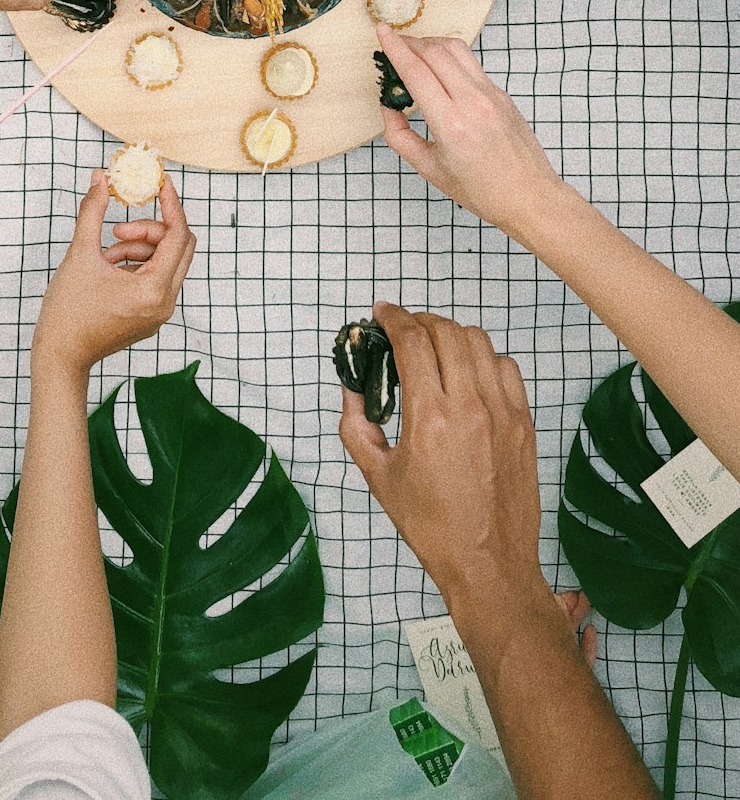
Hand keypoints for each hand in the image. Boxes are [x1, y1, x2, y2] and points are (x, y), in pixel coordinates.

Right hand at [32, 170, 195, 374]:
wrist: (59, 357)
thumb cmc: (67, 311)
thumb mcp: (80, 255)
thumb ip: (92, 211)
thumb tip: (100, 176)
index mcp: (153, 290)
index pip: (178, 235)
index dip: (171, 205)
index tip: (160, 183)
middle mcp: (164, 304)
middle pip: (178, 247)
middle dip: (149, 229)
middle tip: (117, 228)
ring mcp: (159, 312)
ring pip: (164, 261)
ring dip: (138, 247)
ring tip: (104, 254)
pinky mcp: (150, 316)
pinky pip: (154, 277)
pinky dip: (135, 264)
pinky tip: (107, 267)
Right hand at [339, 305, 548, 618]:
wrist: (488, 564)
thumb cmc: (430, 525)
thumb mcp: (378, 478)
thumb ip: (356, 426)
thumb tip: (351, 386)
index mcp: (430, 418)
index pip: (413, 341)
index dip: (394, 318)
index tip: (382, 312)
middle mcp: (470, 406)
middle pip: (447, 332)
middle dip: (420, 321)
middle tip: (405, 329)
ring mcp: (504, 413)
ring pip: (479, 343)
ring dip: (452, 335)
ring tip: (436, 347)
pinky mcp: (525, 424)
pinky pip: (507, 368)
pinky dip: (485, 359)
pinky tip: (471, 374)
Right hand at [375, 30, 564, 238]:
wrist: (529, 196)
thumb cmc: (481, 190)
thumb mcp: (430, 169)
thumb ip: (400, 136)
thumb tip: (388, 106)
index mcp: (451, 124)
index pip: (417, 72)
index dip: (395, 48)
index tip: (381, 32)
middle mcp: (473, 102)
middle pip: (435, 52)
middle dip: (410, 42)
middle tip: (394, 43)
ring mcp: (491, 95)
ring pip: (457, 49)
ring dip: (431, 43)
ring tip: (415, 51)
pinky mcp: (502, 94)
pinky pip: (471, 64)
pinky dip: (450, 58)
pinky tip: (441, 70)